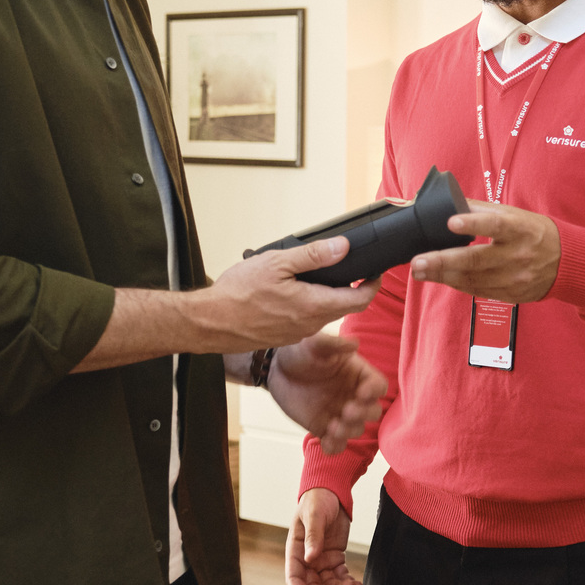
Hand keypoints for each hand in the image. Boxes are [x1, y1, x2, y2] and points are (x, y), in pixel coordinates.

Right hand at [200, 236, 376, 349]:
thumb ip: (313, 255)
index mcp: (313, 305)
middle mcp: (310, 324)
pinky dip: (310, 306)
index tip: (375, 272)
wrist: (209, 323)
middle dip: (353, 289)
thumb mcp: (277, 263)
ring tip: (318, 276)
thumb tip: (342, 247)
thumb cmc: (237, 294)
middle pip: (344, 307)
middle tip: (351, 269)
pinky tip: (293, 292)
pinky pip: (307, 321)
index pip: (359, 300)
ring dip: (329, 297)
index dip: (372, 285)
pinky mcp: (284, 337)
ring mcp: (297, 333)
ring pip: (325, 314)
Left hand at [268, 332, 387, 456]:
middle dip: (363, 414)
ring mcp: (340, 414)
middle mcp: (354, 396)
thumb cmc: (300, 352)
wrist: (277, 369)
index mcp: (358, 374)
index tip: (362, 392)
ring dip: (349, 431)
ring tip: (333, 427)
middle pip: (373, 411)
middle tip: (347, 411)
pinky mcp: (323, 428)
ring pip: (356, 430)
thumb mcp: (315, 344)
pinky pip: (336, 444)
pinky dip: (334, 446)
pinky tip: (326, 440)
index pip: (378, 385)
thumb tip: (354, 343)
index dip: (374, 391)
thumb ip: (333, 344)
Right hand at [288, 487, 359, 584]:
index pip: (294, 579)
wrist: (331, 493)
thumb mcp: (314, 516)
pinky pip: (340, 576)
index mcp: (295, 551)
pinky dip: (348, 582)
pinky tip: (358, 584)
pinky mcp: (335, 558)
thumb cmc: (316, 501)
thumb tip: (311, 558)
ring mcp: (321, 561)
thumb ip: (313, 536)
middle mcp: (307, 560)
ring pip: (327, 584)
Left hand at [409, 200, 560, 303]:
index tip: (451, 222)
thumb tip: (449, 203)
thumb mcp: (514, 214)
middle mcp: (517, 255)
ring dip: (443, 276)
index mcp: (519, 229)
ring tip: (420, 271)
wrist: (565, 262)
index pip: (495, 225)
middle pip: (476, 260)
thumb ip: (481, 210)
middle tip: (418, 262)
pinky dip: (457, 284)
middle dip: (443, 262)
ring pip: (472, 279)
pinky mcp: (510, 294)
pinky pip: (478, 290)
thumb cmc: (533, 232)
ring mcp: (514, 278)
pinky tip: (441, 278)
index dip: (473, 225)